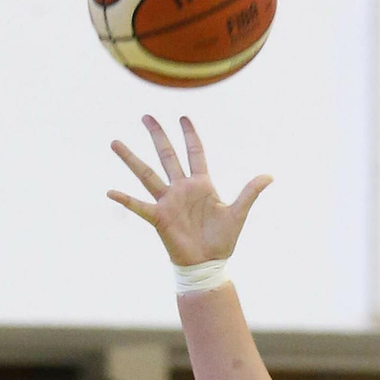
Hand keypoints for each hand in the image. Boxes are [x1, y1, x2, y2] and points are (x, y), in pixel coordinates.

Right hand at [108, 115, 270, 267]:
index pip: (195, 153)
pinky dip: (125, 199)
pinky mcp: (159, 217)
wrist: (208, 264)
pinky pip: (139, 206)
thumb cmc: (222, 240)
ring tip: (114, 142)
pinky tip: (110, 191)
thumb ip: (250, 192)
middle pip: (166, 155)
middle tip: (146, 116)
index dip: (190, 135)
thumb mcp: (238, 213)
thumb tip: (269, 176)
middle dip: (157, 135)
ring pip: (146, 174)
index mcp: (201, 184)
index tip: (183, 117)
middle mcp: (181, 188)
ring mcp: (168, 201)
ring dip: (131, 159)